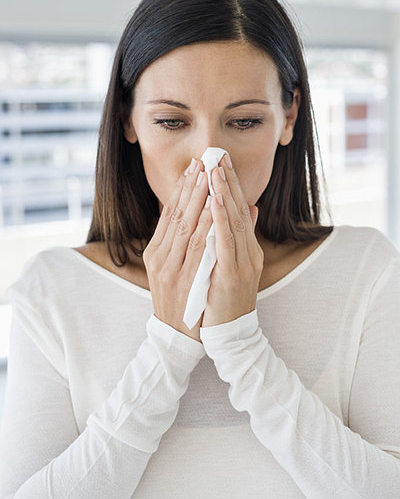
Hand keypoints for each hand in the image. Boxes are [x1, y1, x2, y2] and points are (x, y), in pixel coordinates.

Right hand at [143, 158, 212, 341]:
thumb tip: (198, 214)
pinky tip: (215, 207)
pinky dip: (206, 224)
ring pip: (186, 226)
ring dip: (199, 199)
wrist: (176, 337)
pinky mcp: (182, 279)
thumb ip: (184, 242)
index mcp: (156, 252)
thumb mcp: (174, 269)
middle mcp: (159, 257)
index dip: (181, 189)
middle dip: (191, 187)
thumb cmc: (180, 301)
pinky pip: (197, 246)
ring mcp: (169, 268)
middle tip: (202, 162)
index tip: (193, 168)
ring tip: (209, 176)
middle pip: (176, 215)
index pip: (169, 214)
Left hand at [201, 154, 263, 327]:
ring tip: (216, 169)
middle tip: (219, 155)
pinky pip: (225, 241)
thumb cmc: (228, 301)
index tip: (221, 162)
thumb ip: (243, 238)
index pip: (240, 211)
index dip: (231, 185)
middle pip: (238, 210)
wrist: (232, 335)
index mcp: (247, 249)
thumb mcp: (238, 266)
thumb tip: (250, 209)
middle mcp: (248, 252)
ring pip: (233, 221)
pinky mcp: (232, 274)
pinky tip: (216, 200)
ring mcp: (242, 263)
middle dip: (228, 181)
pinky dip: (221, 219)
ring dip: (225, 193)